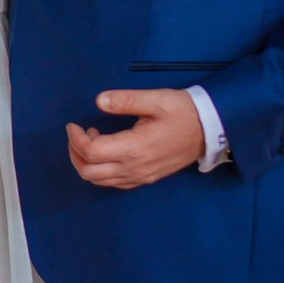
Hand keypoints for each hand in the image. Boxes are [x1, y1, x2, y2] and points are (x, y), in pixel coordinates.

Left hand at [66, 88, 204, 188]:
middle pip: (89, 173)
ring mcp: (140, 177)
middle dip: (75, 154)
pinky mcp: (146, 178)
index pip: (92, 152)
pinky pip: (115, 183)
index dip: (75, 139)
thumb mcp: (156, 99)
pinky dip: (101, 172)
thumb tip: (99, 101)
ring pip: (100, 182)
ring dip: (87, 164)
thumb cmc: (183, 112)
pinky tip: (106, 153)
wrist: (210, 130)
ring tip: (92, 141)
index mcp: (135, 148)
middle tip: (77, 135)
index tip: (73, 125)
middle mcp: (135, 168)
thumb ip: (126, 100)